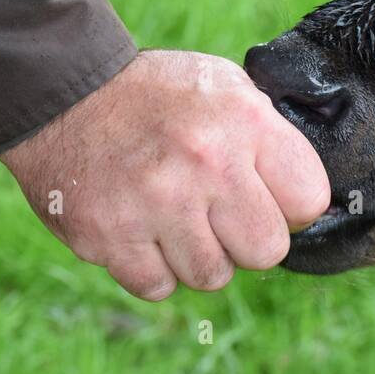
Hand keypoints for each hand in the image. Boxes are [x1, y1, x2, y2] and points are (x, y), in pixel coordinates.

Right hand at [0, 49, 328, 299]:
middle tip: (223, 216)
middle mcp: (205, 165)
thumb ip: (269, 135)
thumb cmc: (160, 95)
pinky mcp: (108, 236)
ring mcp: (155, 204)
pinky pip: (159, 287)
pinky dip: (154, 269)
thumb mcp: (227, 87)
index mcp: (245, 123)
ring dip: (200, 257)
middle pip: (267, 251)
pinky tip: (144, 231)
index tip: (272, 199)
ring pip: (212, 277)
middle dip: (249, 240)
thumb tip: (310, 196)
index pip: (310, 200)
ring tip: (178, 218)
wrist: (64, 93)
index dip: (294, 207)